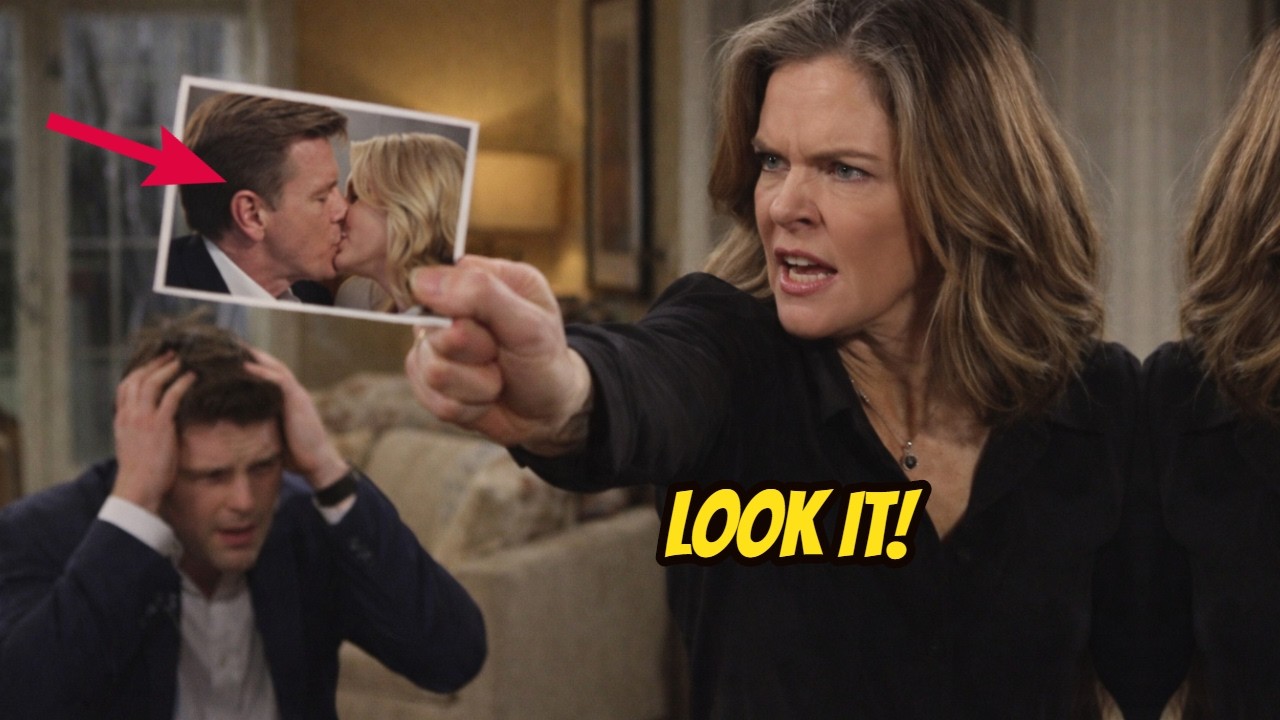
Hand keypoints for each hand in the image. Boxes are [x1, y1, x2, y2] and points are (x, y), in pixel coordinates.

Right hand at [112, 353, 195, 512]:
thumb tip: (157, 423)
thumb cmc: (141, 473)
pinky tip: (192, 377)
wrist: (137, 488)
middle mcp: (129, 415)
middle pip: (138, 378)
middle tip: (170, 354)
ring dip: (168, 368)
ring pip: (152, 382)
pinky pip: (171, 396)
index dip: (139, 371)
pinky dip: (182, 382)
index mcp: (121, 419)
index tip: (152, 363)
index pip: (125, 386)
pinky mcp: (158, 424)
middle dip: (154, 363)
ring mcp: (142, 418)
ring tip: (182, 360)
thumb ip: (140, 430)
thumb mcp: (134, 446)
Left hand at [243, 347, 347, 488]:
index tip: (233, 360)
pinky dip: (263, 372)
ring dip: (256, 358)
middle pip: (272, 367)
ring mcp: (297, 395)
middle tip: (231, 347)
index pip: (270, 376)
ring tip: (235, 350)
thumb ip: (263, 425)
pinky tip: (246, 367)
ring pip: (276, 368)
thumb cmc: (297, 455)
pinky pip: (280, 380)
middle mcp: (294, 394)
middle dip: (253, 356)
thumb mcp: (274, 436)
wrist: (317, 463)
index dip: (254, 367)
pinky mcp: (298, 401)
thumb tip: (239, 428)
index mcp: (288, 401)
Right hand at [405, 255, 592, 454]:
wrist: (548, 413)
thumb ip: (481, 294)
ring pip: (431, 370)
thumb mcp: (529, 323)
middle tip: (502, 353)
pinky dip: (467, 407)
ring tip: (497, 378)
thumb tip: (421, 281)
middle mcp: (450, 309)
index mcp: (479, 277)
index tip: (492, 326)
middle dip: (475, 352)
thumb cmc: (545, 361)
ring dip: (476, 385)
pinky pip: (431, 399)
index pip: (436, 279)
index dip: (458, 309)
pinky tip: (484, 397)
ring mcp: (434, 345)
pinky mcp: (427, 381)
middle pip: (432, 330)